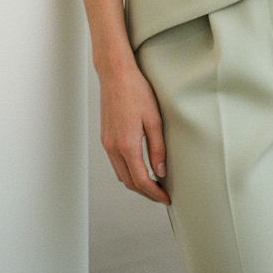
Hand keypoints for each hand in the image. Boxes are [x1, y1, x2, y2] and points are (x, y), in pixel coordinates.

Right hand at [99, 61, 170, 205]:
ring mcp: (107, 143)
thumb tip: (161, 172)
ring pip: (121, 174)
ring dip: (136, 183)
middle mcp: (113, 148)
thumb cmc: (136, 91)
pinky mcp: (105, 137)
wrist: (115, 74)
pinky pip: (116, 163)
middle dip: (146, 192)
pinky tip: (139, 167)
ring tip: (153, 183)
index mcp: (127, 145)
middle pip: (129, 182)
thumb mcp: (154, 119)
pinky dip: (128, 171)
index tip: (167, 198)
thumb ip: (157, 149)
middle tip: (162, 194)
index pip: (141, 181)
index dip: (155, 193)